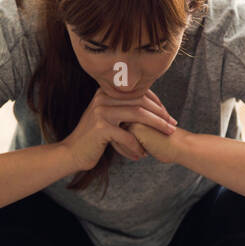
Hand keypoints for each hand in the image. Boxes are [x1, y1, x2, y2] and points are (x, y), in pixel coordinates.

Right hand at [60, 87, 177, 171]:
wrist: (71, 153)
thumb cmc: (93, 139)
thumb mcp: (107, 119)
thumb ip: (121, 109)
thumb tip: (146, 106)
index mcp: (106, 92)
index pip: (138, 92)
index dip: (156, 103)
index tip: (168, 115)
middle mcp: (103, 98)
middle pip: (140, 102)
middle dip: (160, 114)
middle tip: (173, 124)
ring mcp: (101, 111)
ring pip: (137, 115)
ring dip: (156, 125)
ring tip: (167, 134)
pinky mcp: (101, 128)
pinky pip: (127, 135)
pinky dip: (137, 145)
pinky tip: (142, 154)